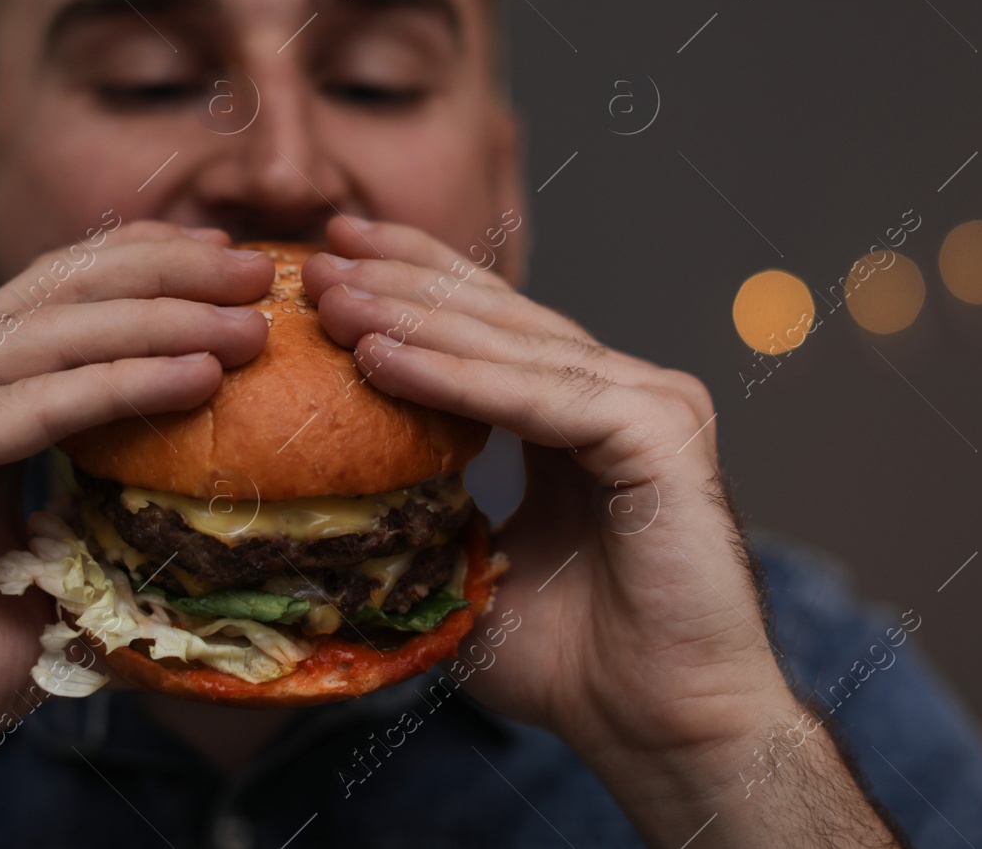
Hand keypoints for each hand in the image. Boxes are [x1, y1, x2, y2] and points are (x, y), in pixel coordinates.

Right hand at [0, 222, 273, 844]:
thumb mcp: (34, 580)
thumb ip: (95, 541)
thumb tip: (191, 549)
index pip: (58, 295)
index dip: (145, 264)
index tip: (229, 265)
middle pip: (63, 290)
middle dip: (170, 270)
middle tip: (260, 268)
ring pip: (53, 333)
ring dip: (162, 319)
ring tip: (248, 321)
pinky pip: (33, 409)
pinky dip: (119, 386)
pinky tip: (193, 375)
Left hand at [304, 216, 897, 847]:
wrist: (661, 730)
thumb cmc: (577, 667)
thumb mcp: (477, 571)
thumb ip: (432, 517)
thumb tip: (341, 500)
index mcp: (585, 416)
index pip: (493, 328)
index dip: (416, 285)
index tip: (335, 258)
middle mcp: (624, 394)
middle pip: (500, 317)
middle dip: (404, 281)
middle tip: (321, 252)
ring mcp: (651, 405)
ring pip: (512, 348)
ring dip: (413, 319)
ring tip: (332, 297)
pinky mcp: (660, 433)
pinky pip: (537, 396)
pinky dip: (453, 378)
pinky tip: (379, 356)